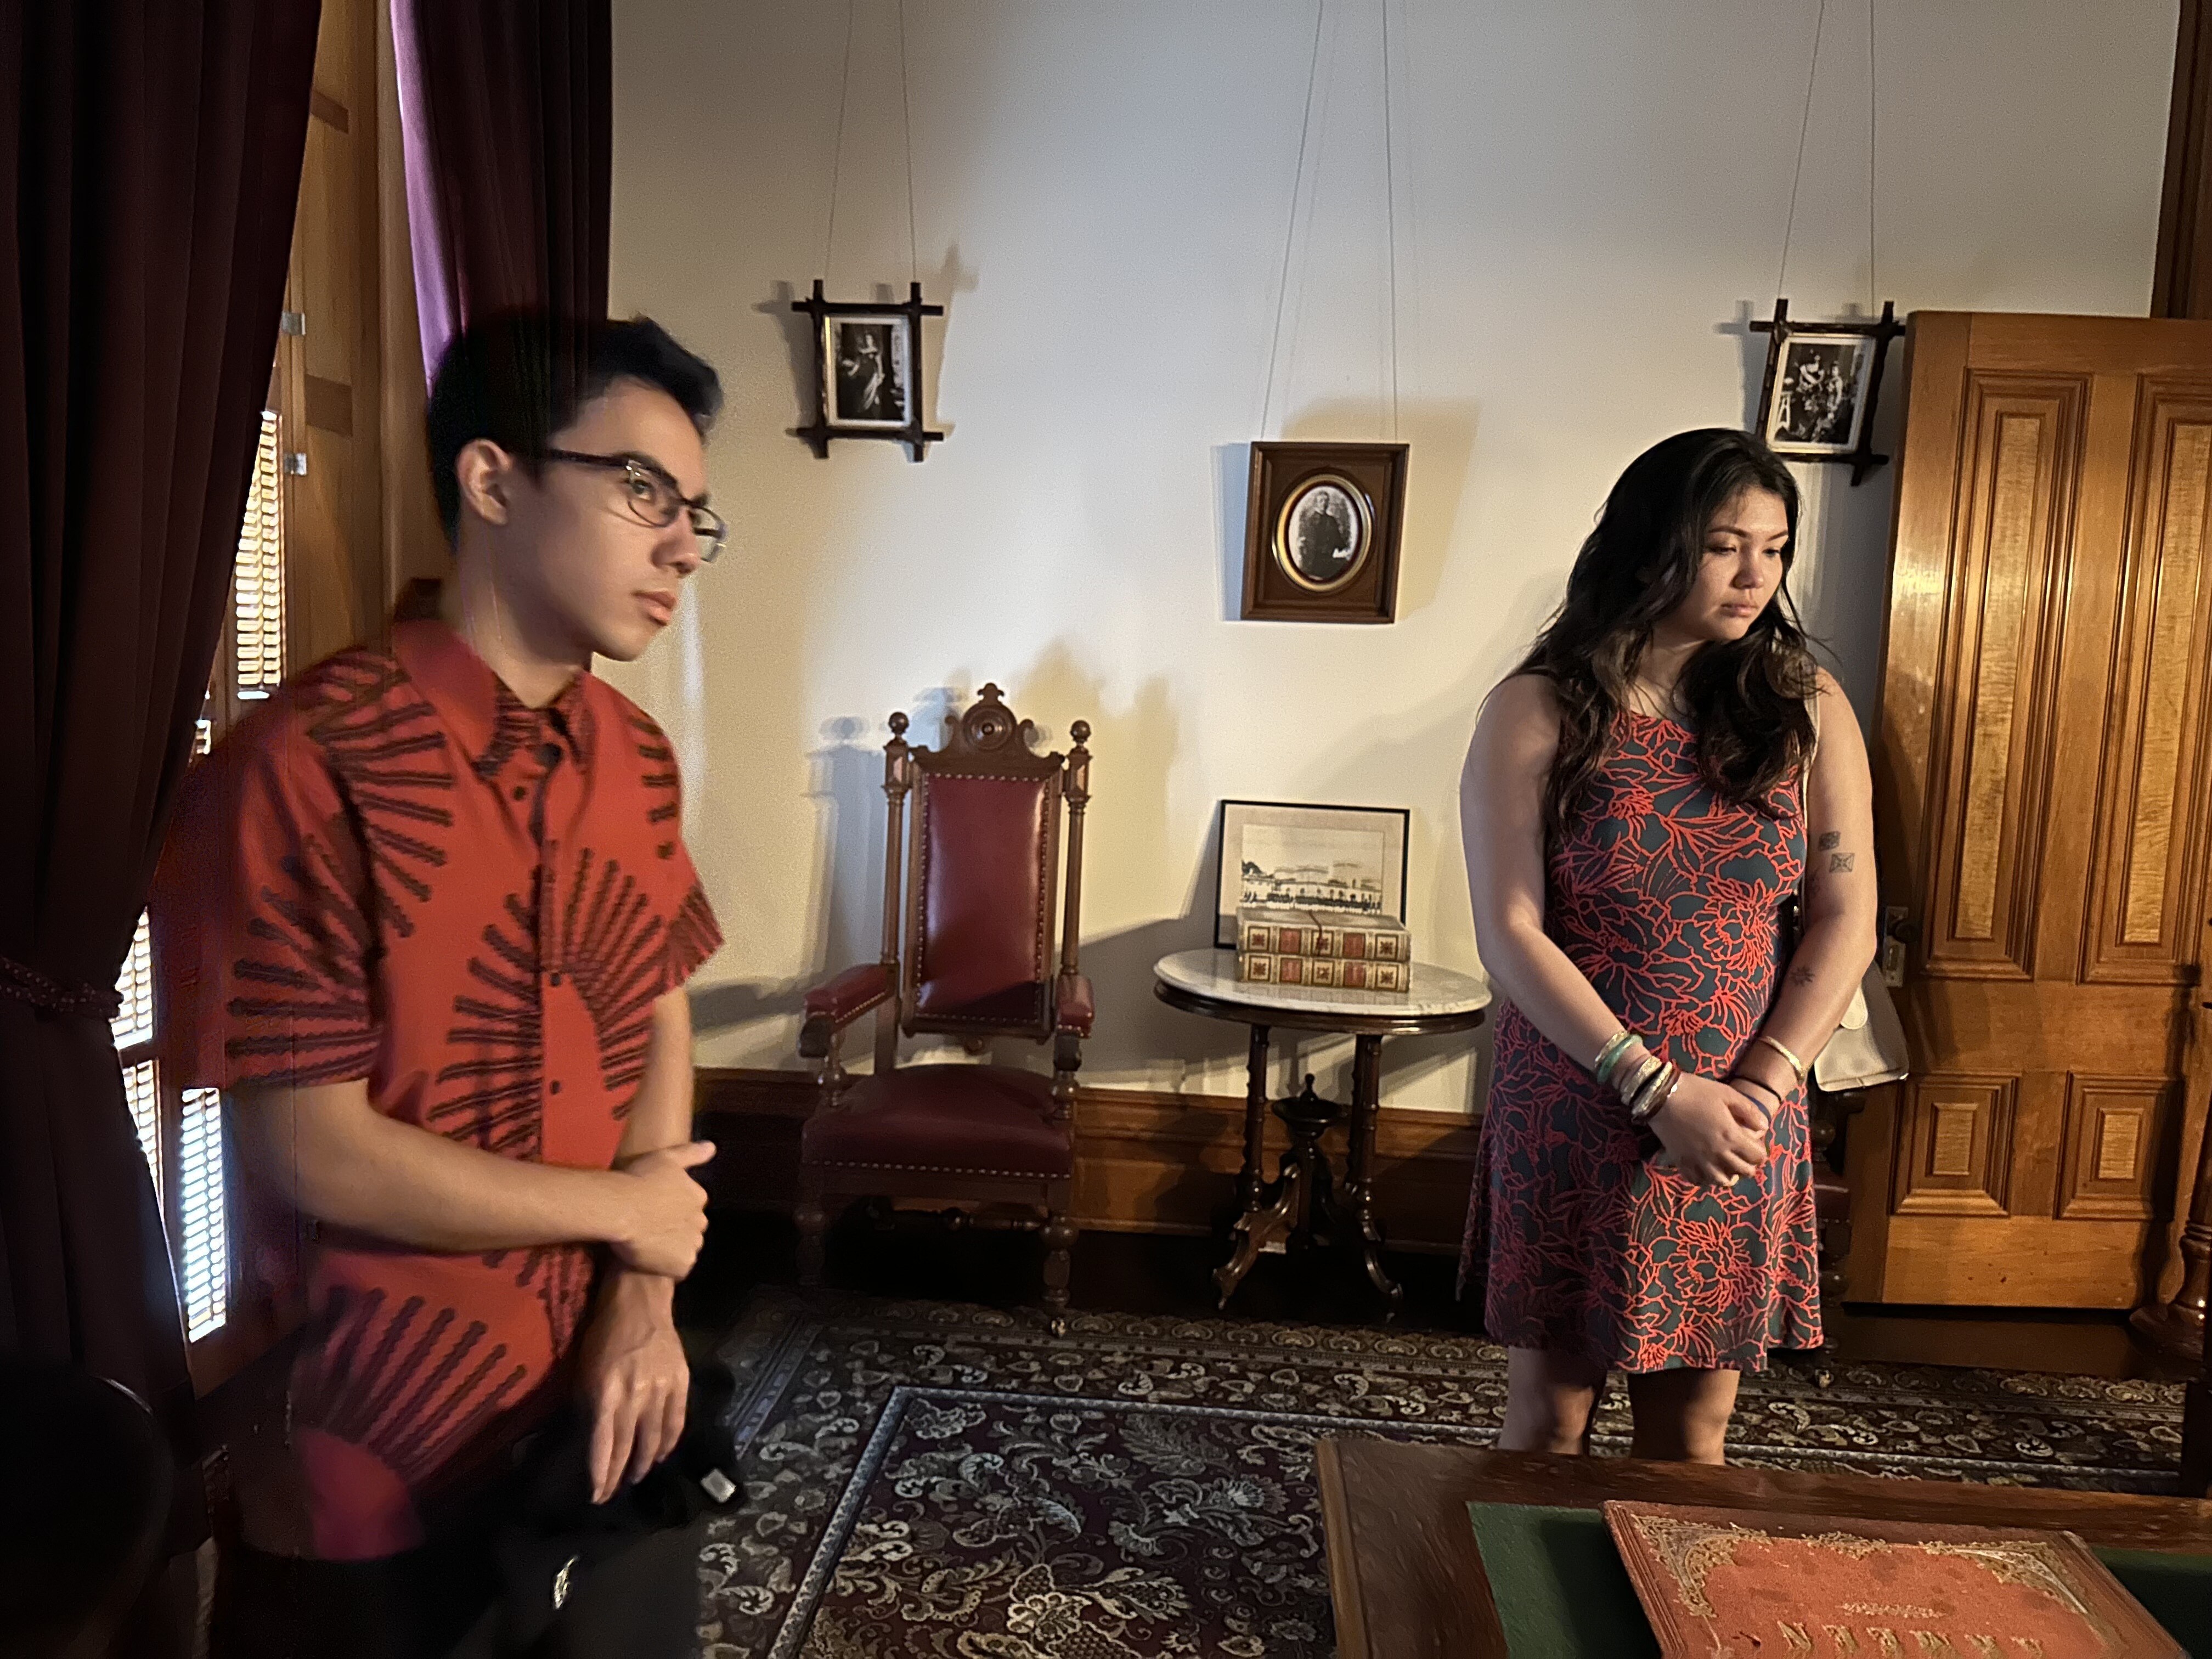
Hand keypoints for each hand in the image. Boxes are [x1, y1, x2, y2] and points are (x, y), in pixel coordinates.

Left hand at [577, 1270, 687, 1503]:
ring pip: (656, 1439)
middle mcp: (636, 1396)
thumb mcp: (582, 1372)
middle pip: (629, 1448)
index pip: (604, 1447)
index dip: (601, 1476)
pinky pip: (677, 1421)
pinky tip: (661, 1453)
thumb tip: (590, 1444)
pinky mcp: (681, 1382)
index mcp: (607, 1394)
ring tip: (636, 1476)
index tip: (596, 1496)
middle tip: (614, 1492)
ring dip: (645, 1462)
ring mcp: (662, 1389)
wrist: (640, 1299)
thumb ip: (588, 1409)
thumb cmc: (602, 1334)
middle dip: (620, 1475)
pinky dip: (669, 1441)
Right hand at [608, 1140, 713, 1278]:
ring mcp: (693, 1244)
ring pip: (687, 1247)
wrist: (620, 1208)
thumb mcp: (666, 1158)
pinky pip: (680, 1268)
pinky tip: (653, 1259)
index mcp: (697, 1196)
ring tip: (651, 1244)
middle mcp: (701, 1220)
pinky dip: (669, 1266)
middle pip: (692, 1227)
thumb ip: (691, 1154)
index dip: (673, 1208)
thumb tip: (712, 1147)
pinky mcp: (682, 1264)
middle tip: (652, 1227)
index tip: (656, 1208)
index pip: (692, 1206)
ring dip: (674, 1247)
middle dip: (678, 1228)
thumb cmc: (639, 1179)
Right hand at [1648, 1074, 1770, 1186]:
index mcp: (1731, 1136)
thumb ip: (1749, 1111)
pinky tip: (1706, 1170)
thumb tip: (1764, 1127)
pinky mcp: (1682, 1162)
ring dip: (1729, 1176)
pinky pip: (1696, 1180)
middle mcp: (1717, 1153)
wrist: (1660, 1095)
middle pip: (1743, 1172)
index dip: (1760, 1152)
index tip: (1754, 1145)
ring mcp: (1698, 1160)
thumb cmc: (1696, 1091)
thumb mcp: (1727, 1094)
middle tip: (1743, 1156)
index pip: (1757, 1157)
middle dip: (1749, 1165)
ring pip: (1721, 1182)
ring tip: (1727, 1168)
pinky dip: (1704, 1179)